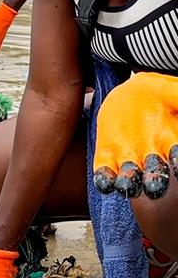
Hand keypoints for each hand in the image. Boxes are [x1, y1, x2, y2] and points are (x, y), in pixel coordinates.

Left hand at [94, 72, 177, 198]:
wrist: (132, 94)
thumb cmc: (160, 95)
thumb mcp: (174, 93)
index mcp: (173, 144)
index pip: (177, 160)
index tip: (176, 161)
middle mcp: (153, 157)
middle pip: (156, 177)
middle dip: (155, 182)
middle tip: (154, 184)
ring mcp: (129, 158)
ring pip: (130, 179)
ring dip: (128, 183)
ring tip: (125, 183)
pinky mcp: (107, 156)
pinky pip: (105, 174)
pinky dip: (105, 180)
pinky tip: (105, 180)